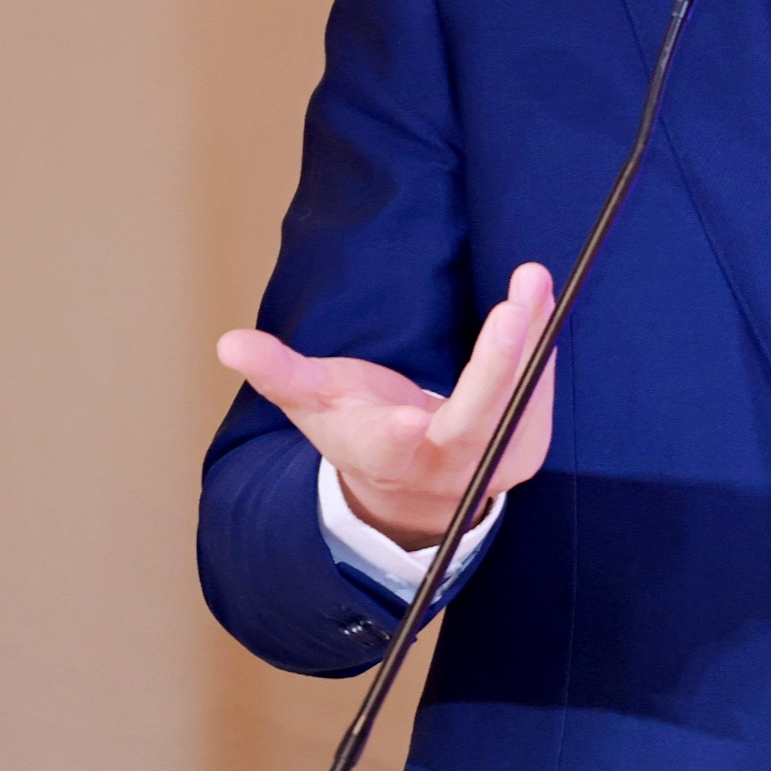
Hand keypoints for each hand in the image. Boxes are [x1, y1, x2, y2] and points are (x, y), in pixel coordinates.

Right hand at [216, 262, 556, 551]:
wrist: (415, 489)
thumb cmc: (361, 433)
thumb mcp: (315, 405)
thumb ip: (280, 373)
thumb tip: (229, 344)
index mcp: (387, 458)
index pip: (390, 450)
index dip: (398, 435)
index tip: (408, 417)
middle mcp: (445, 466)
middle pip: (476, 420)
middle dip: (495, 366)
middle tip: (512, 309)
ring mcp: (494, 462)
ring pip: (520, 401)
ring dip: (532, 339)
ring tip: (533, 280)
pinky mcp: (527, 445)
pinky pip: (539, 393)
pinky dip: (541, 344)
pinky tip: (538, 298)